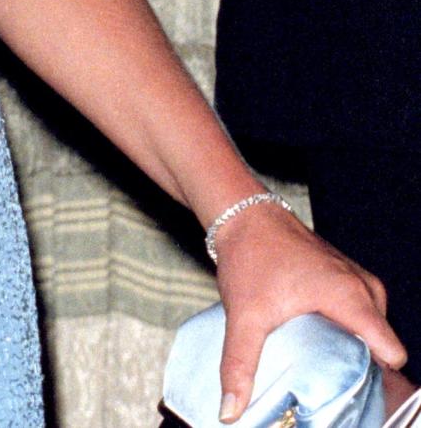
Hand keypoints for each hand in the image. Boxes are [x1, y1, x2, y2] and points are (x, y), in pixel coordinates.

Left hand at [215, 200, 406, 420]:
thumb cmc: (250, 255)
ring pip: (369, 325)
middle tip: (329, 381)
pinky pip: (358, 309)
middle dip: (361, 364)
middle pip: (380, 342)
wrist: (241, 213)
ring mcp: (353, 276)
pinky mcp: (341, 272)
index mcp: (351, 297)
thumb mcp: (245, 317)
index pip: (391, 351)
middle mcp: (360, 285)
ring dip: (352, 344)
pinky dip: (344, 325)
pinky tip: (319, 338)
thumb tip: (231, 410)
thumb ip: (240, 365)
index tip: (350, 391)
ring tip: (322, 363)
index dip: (376, 376)